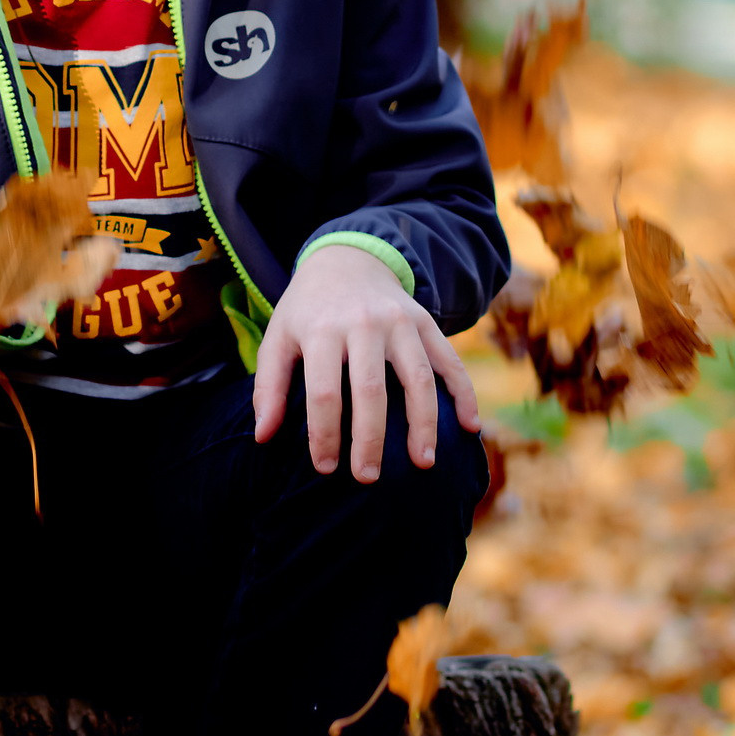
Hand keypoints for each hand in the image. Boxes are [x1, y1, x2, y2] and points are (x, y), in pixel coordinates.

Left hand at [252, 242, 481, 483]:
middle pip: (371, 389)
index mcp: (322, 329)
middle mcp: (363, 323)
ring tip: (424, 462)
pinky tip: (471, 427)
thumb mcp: (278, 337)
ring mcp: (400, 321)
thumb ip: (269, 386)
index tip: (326, 468)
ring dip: (424, 422)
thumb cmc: (308, 310)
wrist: (347, 258)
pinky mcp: (426, 322)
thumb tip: (263, 437)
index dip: (324, 434)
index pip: (323, 391)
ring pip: (417, 377)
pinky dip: (465, 393)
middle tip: (368, 477)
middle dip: (371, 438)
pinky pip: (450, 360)